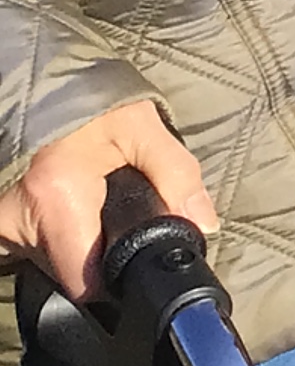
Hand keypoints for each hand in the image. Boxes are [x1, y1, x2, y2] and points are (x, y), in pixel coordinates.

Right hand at [0, 101, 218, 301]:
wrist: (36, 84)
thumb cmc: (87, 104)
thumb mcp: (141, 125)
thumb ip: (177, 174)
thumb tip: (204, 223)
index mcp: (56, 197)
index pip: (85, 281)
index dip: (117, 278)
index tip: (138, 261)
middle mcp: (17, 220)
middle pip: (68, 272)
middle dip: (99, 254)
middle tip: (118, 217)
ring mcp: (0, 226)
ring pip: (48, 260)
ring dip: (76, 243)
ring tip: (94, 205)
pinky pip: (31, 245)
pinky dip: (54, 234)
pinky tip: (73, 207)